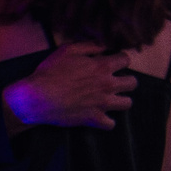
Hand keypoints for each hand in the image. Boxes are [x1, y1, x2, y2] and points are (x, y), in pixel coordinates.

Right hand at [5, 43, 132, 130]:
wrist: (37, 97)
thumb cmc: (50, 72)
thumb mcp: (67, 50)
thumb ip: (88, 46)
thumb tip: (103, 46)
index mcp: (102, 66)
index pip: (126, 60)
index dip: (121, 59)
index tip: (114, 62)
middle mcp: (107, 84)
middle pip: (132, 83)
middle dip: (126, 80)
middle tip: (115, 81)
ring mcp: (102, 103)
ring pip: (127, 103)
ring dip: (121, 100)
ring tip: (112, 99)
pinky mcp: (94, 119)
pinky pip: (111, 124)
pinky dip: (107, 121)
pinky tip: (101, 116)